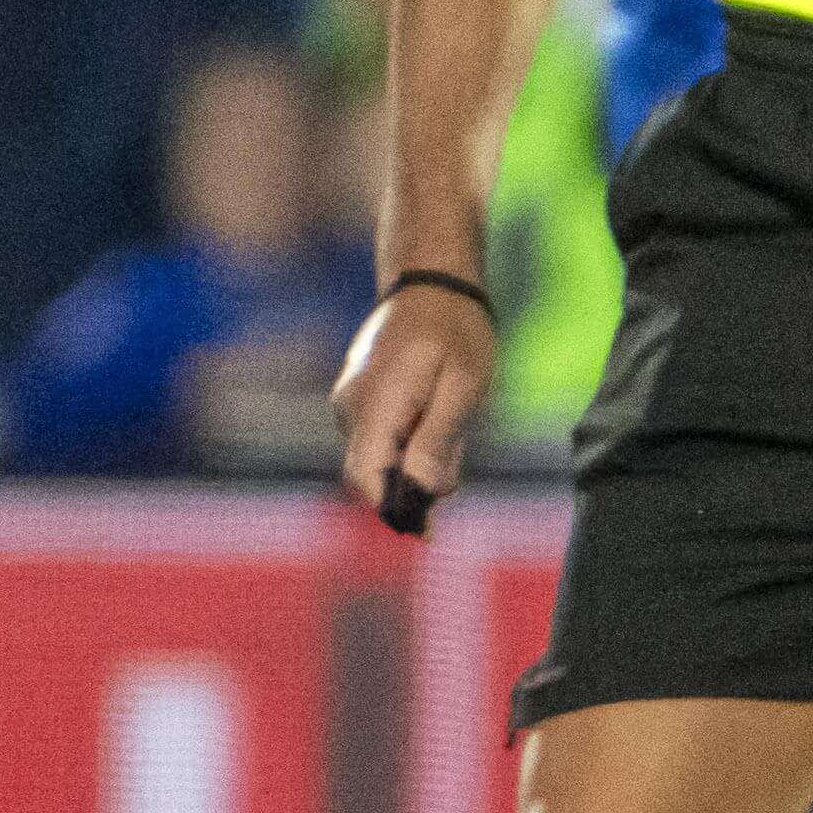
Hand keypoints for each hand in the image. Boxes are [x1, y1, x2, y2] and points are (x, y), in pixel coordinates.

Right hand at [334, 275, 497, 520]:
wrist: (432, 282)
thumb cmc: (456, 332)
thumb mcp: (463, 387)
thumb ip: (437, 440)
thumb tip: (421, 494)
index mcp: (375, 406)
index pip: (366, 478)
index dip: (392, 509)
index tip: (427, 531)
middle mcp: (350, 408)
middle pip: (370, 474)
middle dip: (409, 489)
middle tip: (455, 472)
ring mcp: (350, 401)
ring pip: (378, 457)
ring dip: (413, 463)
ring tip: (453, 424)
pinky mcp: (358, 398)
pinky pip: (379, 437)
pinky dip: (408, 443)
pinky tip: (438, 418)